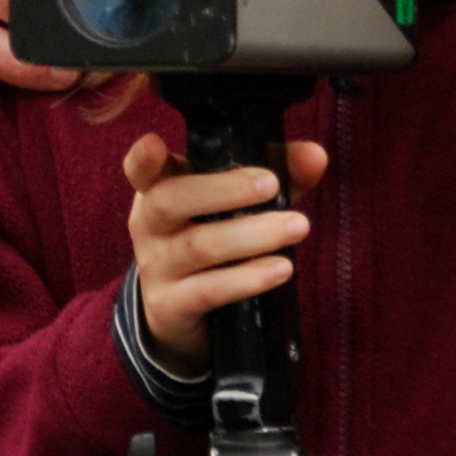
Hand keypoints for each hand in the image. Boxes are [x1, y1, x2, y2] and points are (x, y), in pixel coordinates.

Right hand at [126, 133, 326, 370]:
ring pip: (198, 246)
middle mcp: (149, 225)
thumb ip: (279, 173)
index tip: (154, 145)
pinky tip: (281, 269)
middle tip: (271, 184)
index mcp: (159, 188)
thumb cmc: (214, 237)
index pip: (140, 169)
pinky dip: (247, 278)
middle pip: (170, 200)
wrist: (183, 311)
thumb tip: (314, 156)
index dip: (143, 158)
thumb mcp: (242, 201)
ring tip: (298, 226)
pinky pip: (209, 289)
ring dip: (252, 235)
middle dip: (224, 189)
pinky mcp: (171, 306)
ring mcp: (156, 267)